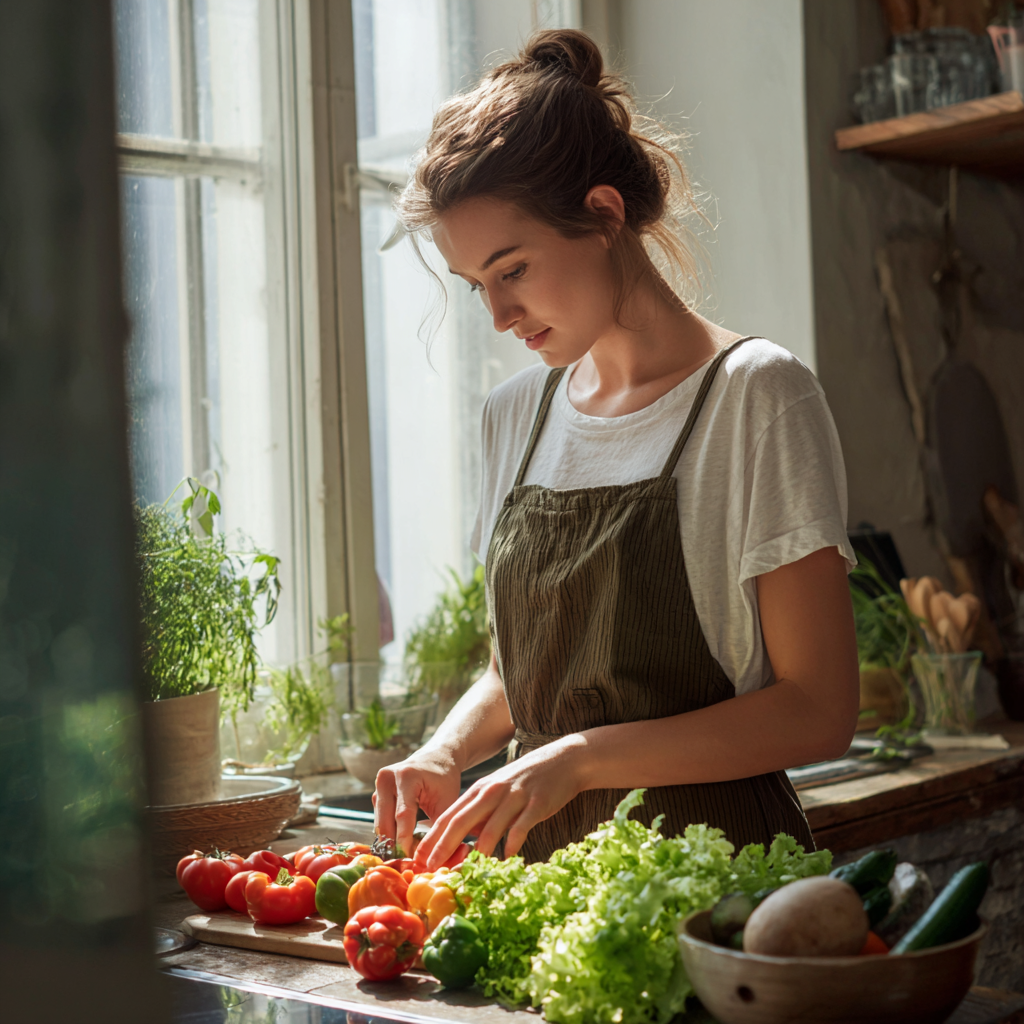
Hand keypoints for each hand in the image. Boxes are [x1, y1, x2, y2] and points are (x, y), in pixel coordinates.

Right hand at [373, 748, 462, 858]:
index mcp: (407, 776)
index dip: (405, 839)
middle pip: (386, 819)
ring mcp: (379, 784)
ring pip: (380, 820)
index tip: (409, 860)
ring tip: (402, 856)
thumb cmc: (444, 779)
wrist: (436, 758)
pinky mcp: (377, 791)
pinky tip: (398, 843)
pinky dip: (389, 830)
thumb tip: (435, 855)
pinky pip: (380, 817)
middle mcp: (387, 777)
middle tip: (404, 864)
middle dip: (394, 843)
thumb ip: (439, 826)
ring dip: (390, 839)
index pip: (403, 815)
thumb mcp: (447, 800)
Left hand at [413, 734, 587, 869]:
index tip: (419, 858)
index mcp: (479, 789)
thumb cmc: (527, 779)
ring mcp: (514, 797)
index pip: (449, 816)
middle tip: (431, 869)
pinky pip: (520, 829)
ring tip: (467, 873)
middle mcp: (492, 792)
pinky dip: (512, 846)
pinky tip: (507, 860)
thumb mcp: (497, 790)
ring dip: (477, 854)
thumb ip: (480, 812)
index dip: (432, 838)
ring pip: (489, 829)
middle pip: (461, 822)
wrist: (563, 760)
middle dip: (443, 847)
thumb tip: (464, 839)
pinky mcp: (536, 804)